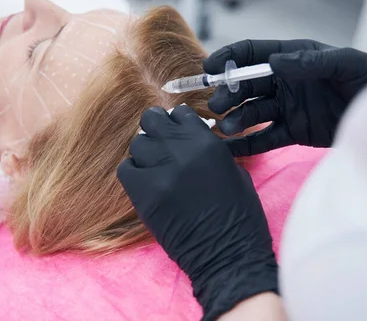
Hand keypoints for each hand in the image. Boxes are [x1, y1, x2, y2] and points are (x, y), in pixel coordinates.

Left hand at [117, 106, 278, 320]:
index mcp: (207, 143)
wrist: (227, 254)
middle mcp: (180, 151)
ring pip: (137, 144)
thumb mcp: (235, 171)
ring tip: (155, 167)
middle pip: (151, 120)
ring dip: (145, 152)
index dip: (177, 122)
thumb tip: (191, 139)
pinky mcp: (143, 195)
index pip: (179, 113)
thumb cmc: (240, 215)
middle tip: (161, 143)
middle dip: (155, 128)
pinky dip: (133, 172)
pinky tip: (145, 181)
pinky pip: (126, 169)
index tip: (177, 132)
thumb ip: (210, 149)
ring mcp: (159, 172)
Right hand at [204, 39, 366, 155]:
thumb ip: (311, 62)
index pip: (254, 54)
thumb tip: (274, 62)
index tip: (210, 66)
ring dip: (236, 119)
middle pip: (247, 86)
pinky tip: (228, 148)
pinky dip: (246, 144)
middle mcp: (285, 82)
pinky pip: (264, 138)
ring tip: (225, 128)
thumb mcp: (347, 64)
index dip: (229, 58)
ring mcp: (287, 108)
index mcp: (294, 57)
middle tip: (218, 104)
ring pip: (252, 112)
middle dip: (229, 93)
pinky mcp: (293, 132)